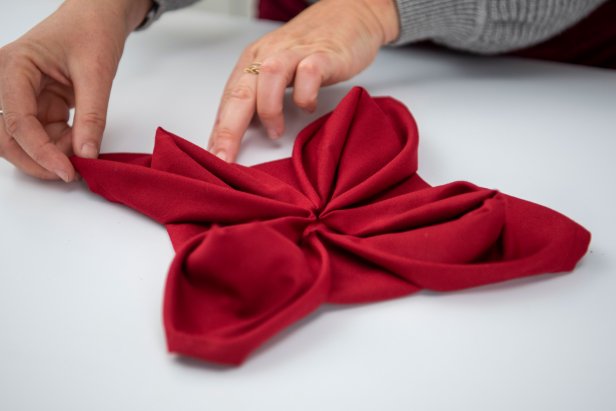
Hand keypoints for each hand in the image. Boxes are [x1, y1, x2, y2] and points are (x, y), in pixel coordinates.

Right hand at [0, 0, 151, 180]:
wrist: (99, 16)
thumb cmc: (93, 30)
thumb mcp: (97, 73)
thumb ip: (92, 117)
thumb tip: (87, 155)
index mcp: (14, 67)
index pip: (18, 122)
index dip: (41, 152)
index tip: (67, 171)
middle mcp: (9, 82)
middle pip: (9, 137)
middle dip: (39, 159)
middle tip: (71, 173)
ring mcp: (22, 95)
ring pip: (26, 140)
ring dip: (52, 153)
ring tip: (83, 150)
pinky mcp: (37, 104)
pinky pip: (43, 134)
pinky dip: (61, 145)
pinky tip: (80, 141)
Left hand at [208, 0, 399, 161]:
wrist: (350, 13)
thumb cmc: (312, 47)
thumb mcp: (280, 71)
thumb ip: (263, 98)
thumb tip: (246, 133)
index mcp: (253, 62)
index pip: (229, 100)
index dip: (219, 131)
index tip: (212, 160)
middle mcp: (268, 56)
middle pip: (240, 93)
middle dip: (229, 129)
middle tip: (224, 157)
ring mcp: (295, 53)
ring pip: (268, 77)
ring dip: (268, 110)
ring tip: (276, 132)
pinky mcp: (323, 55)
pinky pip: (309, 73)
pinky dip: (306, 94)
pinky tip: (308, 107)